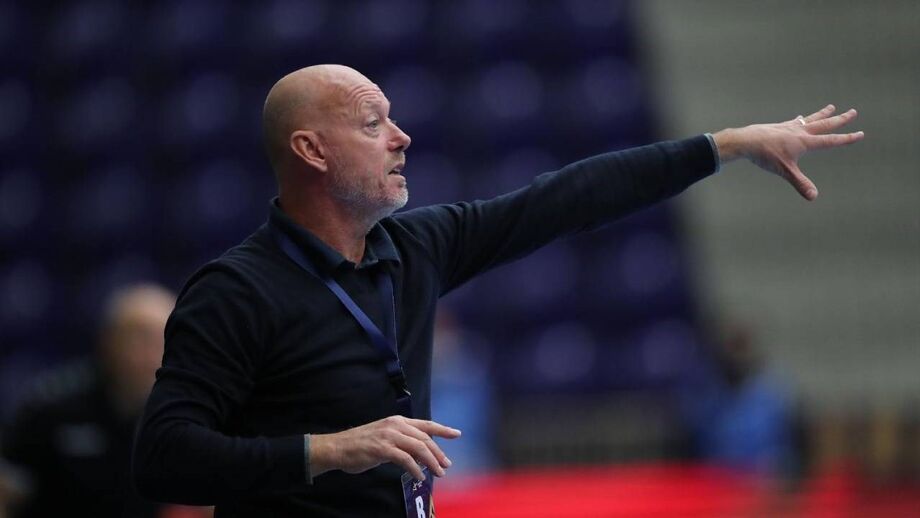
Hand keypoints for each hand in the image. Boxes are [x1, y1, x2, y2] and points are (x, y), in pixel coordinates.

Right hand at [310, 416, 460, 480]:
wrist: (338, 447)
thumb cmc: (360, 444)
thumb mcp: (384, 437)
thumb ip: (400, 441)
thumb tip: (416, 453)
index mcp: (398, 421)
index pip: (426, 424)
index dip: (443, 429)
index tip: (457, 434)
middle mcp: (396, 425)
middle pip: (425, 439)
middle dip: (439, 453)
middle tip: (446, 465)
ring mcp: (390, 436)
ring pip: (419, 448)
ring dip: (431, 462)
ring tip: (438, 473)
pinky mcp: (384, 449)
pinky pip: (406, 459)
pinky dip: (415, 469)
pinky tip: (419, 477)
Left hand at [712, 104, 863, 199]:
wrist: (747, 141)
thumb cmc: (766, 155)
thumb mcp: (785, 171)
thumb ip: (800, 183)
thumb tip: (813, 196)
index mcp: (805, 142)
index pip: (830, 140)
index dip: (846, 138)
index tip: (860, 133)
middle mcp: (800, 131)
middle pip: (824, 124)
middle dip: (840, 120)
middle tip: (853, 112)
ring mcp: (789, 127)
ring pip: (811, 119)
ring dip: (823, 114)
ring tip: (832, 107)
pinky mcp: (779, 126)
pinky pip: (795, 121)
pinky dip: (802, 119)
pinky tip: (801, 118)